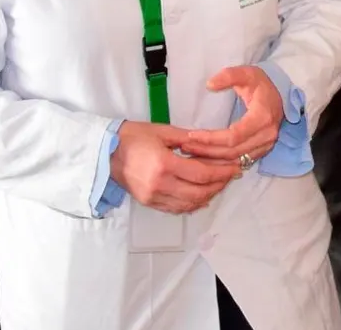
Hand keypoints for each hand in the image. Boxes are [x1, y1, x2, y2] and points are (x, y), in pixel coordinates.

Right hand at [109, 122, 240, 214]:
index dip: (221, 173)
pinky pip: (176, 208)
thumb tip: (211, 144)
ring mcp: (154, 197)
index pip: (201, 174)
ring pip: (189, 204)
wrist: (105, 153)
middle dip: (219, 185)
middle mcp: (160, 185)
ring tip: (219, 184)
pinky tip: (201, 196)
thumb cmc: (133, 137)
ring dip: (208, 196)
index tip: (234, 167)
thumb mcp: (162, 132)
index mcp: (164, 164)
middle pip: (199, 192)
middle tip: (231, 175)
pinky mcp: (149, 203)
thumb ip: (188, 139)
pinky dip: (192, 204)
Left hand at [174, 65, 283, 165]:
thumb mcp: (247, 73)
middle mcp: (266, 136)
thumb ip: (229, 75)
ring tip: (191, 152)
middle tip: (184, 145)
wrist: (281, 95)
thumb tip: (210, 84)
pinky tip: (205, 158)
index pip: (233, 136)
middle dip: (207, 150)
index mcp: (262, 118)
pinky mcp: (262, 152)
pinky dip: (221, 163)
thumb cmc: (261, 84)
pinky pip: (239, 162)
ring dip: (211, 160)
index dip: (211, 138)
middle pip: (232, 152)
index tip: (191, 134)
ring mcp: (265, 146)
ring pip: (235, 161)